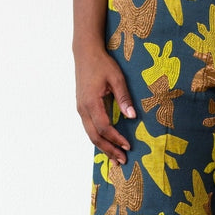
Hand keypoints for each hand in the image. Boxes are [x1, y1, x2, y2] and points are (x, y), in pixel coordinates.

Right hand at [74, 48, 135, 164]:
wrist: (85, 53)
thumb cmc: (102, 63)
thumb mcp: (117, 78)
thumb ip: (124, 98)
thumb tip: (133, 117)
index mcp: (91, 102)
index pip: (104, 127)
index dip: (116, 139)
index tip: (128, 146)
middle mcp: (83, 108)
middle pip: (95, 136)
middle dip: (109, 150)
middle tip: (122, 161)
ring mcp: (81, 109)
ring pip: (91, 134)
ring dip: (103, 148)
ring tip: (115, 159)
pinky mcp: (82, 107)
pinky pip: (89, 128)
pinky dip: (98, 139)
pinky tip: (107, 145)